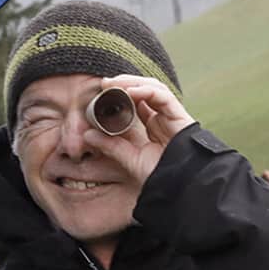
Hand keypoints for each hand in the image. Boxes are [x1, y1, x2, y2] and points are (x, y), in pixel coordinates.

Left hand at [79, 75, 195, 186]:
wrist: (181, 187)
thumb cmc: (160, 176)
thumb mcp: (130, 159)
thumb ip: (111, 146)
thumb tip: (87, 135)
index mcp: (152, 126)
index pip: (135, 102)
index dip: (119, 94)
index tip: (100, 92)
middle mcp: (163, 118)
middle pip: (144, 90)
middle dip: (124, 83)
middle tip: (104, 83)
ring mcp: (171, 116)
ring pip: (153, 88)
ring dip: (133, 83)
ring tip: (114, 84)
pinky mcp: (180, 116)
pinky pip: (163, 96)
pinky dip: (146, 91)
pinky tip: (131, 91)